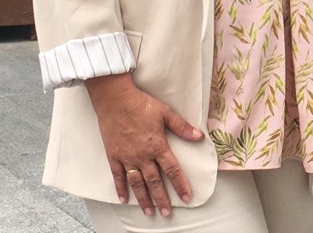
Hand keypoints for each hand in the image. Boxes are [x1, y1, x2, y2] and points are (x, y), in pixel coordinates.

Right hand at [86, 74, 204, 216]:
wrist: (115, 100)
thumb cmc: (141, 104)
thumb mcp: (166, 113)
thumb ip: (182, 127)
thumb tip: (199, 136)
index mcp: (157, 146)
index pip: (172, 170)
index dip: (180, 184)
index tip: (186, 197)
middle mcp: (143, 155)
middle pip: (154, 182)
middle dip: (162, 198)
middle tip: (166, 212)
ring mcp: (127, 157)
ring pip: (137, 183)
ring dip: (143, 198)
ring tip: (149, 211)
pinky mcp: (114, 155)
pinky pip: (118, 176)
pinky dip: (121, 189)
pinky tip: (125, 199)